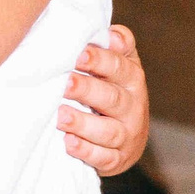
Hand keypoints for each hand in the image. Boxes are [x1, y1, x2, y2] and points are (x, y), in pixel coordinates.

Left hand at [60, 25, 147, 176]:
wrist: (125, 137)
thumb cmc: (112, 90)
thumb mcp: (119, 65)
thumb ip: (117, 46)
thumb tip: (113, 33)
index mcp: (132, 79)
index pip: (119, 68)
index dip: (100, 60)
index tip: (79, 54)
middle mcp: (133, 108)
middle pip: (112, 99)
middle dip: (87, 90)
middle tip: (66, 84)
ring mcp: (126, 136)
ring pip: (108, 131)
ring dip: (83, 124)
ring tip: (61, 116)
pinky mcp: (117, 159)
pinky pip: (103, 158)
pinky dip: (86, 152)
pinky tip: (68, 143)